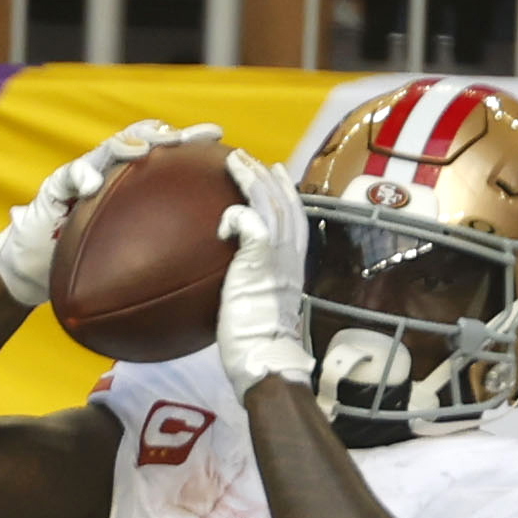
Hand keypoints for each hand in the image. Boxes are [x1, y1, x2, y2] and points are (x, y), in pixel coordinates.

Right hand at [0, 120, 219, 310]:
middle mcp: (112, 175)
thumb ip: (160, 265)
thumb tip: (209, 288)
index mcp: (135, 191)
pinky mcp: (55, 186)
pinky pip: (69, 176)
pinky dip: (81, 177)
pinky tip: (91, 184)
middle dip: (168, 136)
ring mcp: (84, 175)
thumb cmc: (85, 272)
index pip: (170, 164)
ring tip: (144, 149)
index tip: (226, 151)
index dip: (196, 155)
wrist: (36, 274)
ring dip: (127, 144)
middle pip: (144, 143)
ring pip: (109, 149)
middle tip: (190, 139)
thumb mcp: (127, 270)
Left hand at [214, 151, 317, 396]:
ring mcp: (277, 257)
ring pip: (268, 202)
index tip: (275, 173)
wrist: (264, 360)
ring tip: (233, 160)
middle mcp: (290, 257)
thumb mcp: (259, 309)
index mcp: (293, 266)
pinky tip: (221, 225)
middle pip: (283, 201)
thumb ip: (253, 287)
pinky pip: (248, 220)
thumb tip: (235, 287)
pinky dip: (234, 215)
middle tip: (245, 156)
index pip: (296, 217)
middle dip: (265, 174)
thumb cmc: (257, 348)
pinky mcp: (258, 260)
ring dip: (250, 178)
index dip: (286, 192)